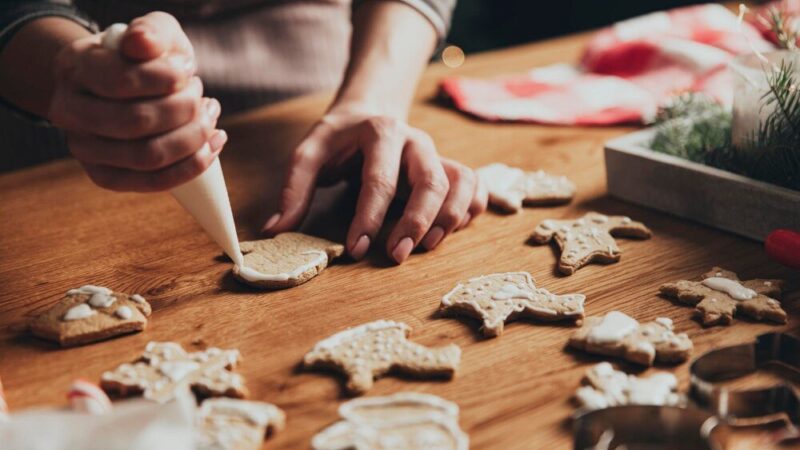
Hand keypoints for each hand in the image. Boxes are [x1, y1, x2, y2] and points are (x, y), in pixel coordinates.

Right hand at [47, 12, 225, 191]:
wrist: (122, 85)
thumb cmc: (142, 59)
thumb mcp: (150, 34)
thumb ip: (149, 33)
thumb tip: (142, 44)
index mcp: (74, 68)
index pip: (121, 81)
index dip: (166, 79)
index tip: (188, 70)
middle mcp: (69, 111)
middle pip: (136, 122)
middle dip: (184, 109)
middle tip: (201, 94)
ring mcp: (84, 149)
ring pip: (147, 156)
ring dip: (193, 137)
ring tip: (210, 115)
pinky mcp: (106, 177)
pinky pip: (153, 183)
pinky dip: (192, 166)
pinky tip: (214, 145)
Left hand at [263, 112, 487, 262]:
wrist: (369, 112)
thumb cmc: (338, 139)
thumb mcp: (309, 153)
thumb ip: (294, 189)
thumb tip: (275, 230)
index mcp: (380, 132)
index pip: (380, 179)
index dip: (369, 218)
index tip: (357, 249)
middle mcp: (415, 141)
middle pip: (431, 180)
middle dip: (417, 221)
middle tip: (397, 255)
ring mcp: (438, 154)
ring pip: (461, 181)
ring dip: (449, 218)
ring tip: (427, 247)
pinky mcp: (450, 167)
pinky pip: (476, 186)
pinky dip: (472, 209)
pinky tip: (451, 231)